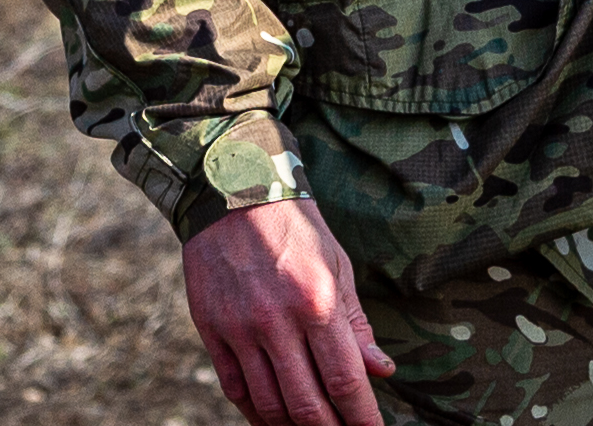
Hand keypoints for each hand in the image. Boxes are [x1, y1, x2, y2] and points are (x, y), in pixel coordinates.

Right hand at [183, 200, 393, 425]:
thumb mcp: (337, 265)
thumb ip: (356, 324)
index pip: (344, 380)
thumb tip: (381, 371)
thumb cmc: (294, 226)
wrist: (232, 189)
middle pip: (306, 405)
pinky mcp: (211, 330)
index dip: (362, 418)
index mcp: (316, 301)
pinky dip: (255, 413)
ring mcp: (239, 328)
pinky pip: (234, 389)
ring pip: (269, 405)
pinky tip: (273, 418)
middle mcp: (276, 320)